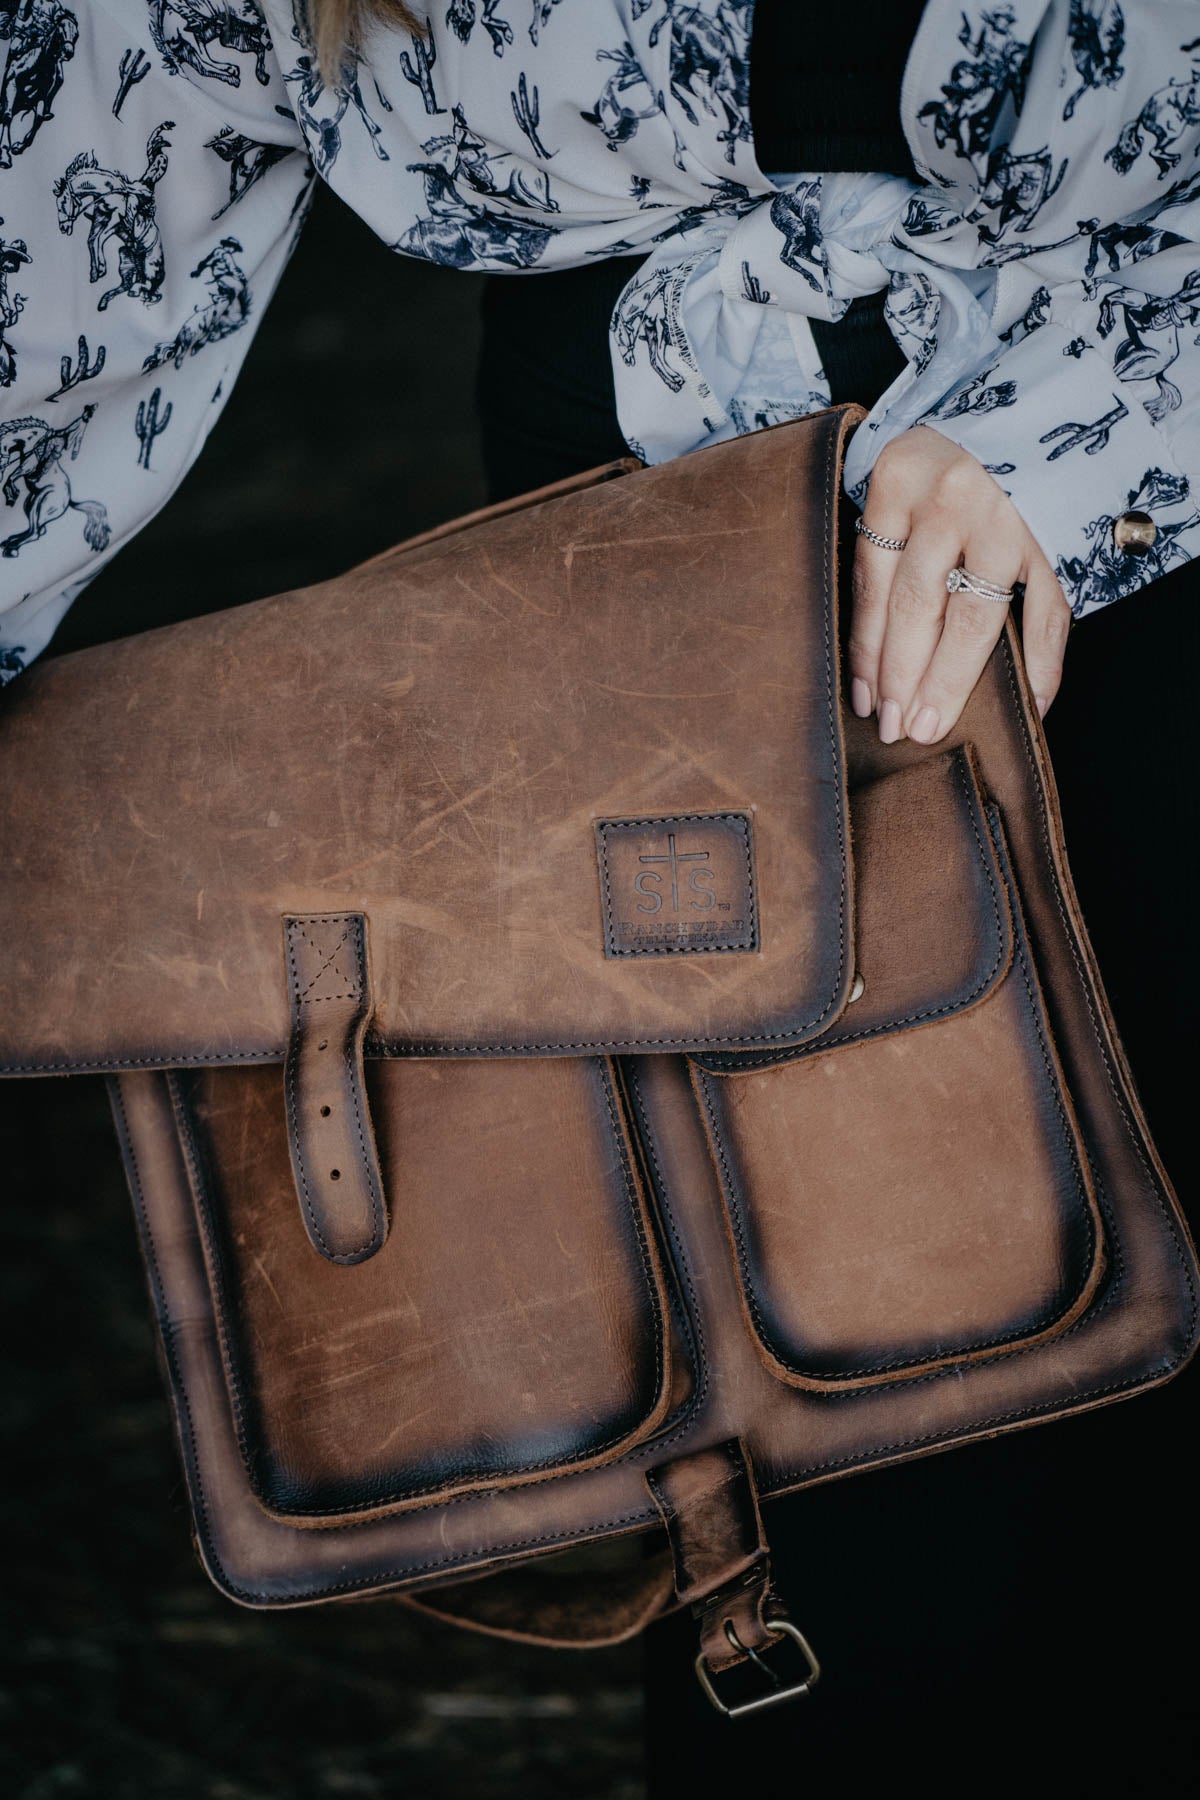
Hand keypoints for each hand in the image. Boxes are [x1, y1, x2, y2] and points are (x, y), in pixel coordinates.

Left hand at [849, 425, 1071, 742]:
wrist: (1043, 397)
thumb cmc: (957, 452)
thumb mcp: (906, 475)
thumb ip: (887, 538)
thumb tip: (871, 644)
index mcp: (898, 480)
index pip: (873, 584)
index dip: (866, 651)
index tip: (862, 701)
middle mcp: (950, 497)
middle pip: (917, 607)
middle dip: (902, 678)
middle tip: (894, 729)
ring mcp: (1009, 517)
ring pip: (973, 618)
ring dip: (951, 680)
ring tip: (932, 724)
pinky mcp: (1059, 533)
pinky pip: (1048, 613)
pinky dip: (1042, 665)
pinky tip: (1028, 705)